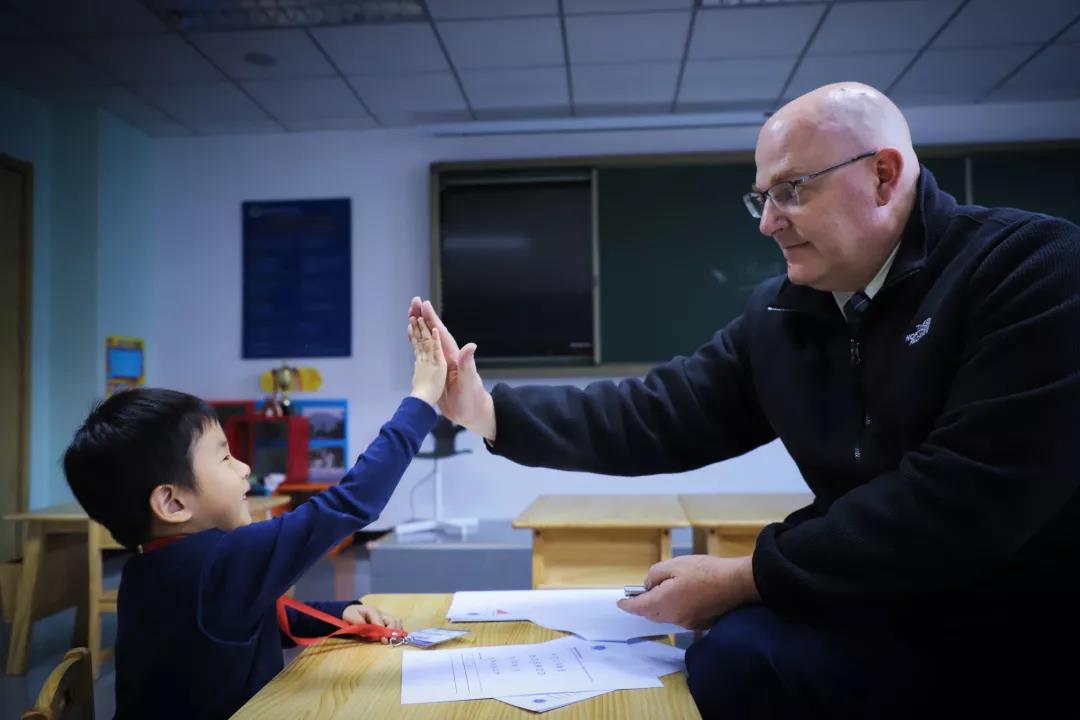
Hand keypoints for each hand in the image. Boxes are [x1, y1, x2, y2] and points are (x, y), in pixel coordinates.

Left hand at [342, 603, 402, 644]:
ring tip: (394, 640)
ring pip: (397, 621)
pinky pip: (396, 624)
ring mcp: (384, 617)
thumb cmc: (351, 614)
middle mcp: (380, 613)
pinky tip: (396, 638)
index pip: (380, 621)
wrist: (351, 611)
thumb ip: (357, 623)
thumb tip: (366, 633)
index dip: (382, 631)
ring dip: (396, 631)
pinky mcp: (386, 622)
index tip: (383, 640)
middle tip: (389, 641)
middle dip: (392, 631)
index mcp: (371, 611)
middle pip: (393, 620)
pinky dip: (397, 631)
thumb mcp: (350, 616)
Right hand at [407, 297, 495, 440]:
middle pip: (433, 333)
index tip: (424, 304)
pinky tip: (412, 339)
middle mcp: (446, 357)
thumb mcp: (470, 381)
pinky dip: (417, 344)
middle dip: (424, 317)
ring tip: (410, 314)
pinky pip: (424, 354)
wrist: (472, 413)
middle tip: (414, 302)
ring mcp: (441, 364)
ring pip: (428, 341)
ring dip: (419, 327)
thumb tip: (471, 346)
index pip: (441, 334)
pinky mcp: (436, 372)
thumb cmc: (473, 399)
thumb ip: (468, 364)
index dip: (433, 319)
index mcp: (453, 357)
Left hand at [616, 555, 759, 629]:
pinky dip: (674, 608)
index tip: (620, 603)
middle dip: (644, 604)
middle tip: (642, 591)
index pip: (638, 607)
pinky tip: (682, 595)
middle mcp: (673, 617)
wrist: (736, 584)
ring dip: (660, 606)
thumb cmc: (705, 571)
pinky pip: (679, 617)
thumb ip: (655, 575)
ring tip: (664, 589)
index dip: (627, 605)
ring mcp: (687, 622)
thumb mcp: (674, 565)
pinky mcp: (699, 623)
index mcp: (664, 602)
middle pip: (651, 613)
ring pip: (665, 616)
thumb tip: (649, 585)